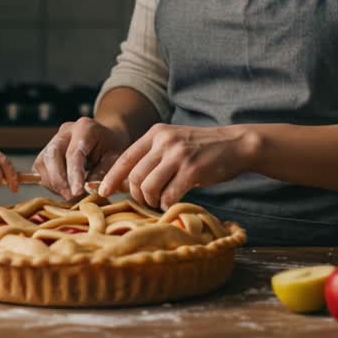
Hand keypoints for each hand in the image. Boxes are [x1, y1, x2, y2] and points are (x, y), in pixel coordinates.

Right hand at [35, 117, 129, 200]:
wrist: (105, 138)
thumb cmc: (111, 149)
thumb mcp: (115, 159)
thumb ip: (103, 173)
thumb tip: (89, 189)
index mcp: (85, 128)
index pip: (74, 154)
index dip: (74, 175)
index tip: (77, 193)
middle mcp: (66, 130)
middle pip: (52, 155)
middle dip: (59, 180)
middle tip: (70, 196)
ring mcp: (54, 139)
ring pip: (42, 162)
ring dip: (53, 182)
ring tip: (68, 194)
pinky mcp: (47, 149)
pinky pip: (39, 167)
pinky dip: (48, 181)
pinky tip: (63, 188)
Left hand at [98, 124, 257, 208]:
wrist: (235, 144)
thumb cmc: (201, 149)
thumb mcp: (173, 145)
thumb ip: (150, 159)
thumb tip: (122, 182)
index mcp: (156, 133)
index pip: (125, 158)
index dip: (111, 178)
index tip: (102, 192)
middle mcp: (164, 141)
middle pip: (135, 177)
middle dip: (137, 195)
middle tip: (146, 201)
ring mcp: (178, 155)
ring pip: (149, 187)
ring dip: (151, 201)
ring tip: (159, 202)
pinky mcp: (192, 170)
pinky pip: (168, 195)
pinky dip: (166, 204)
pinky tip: (172, 203)